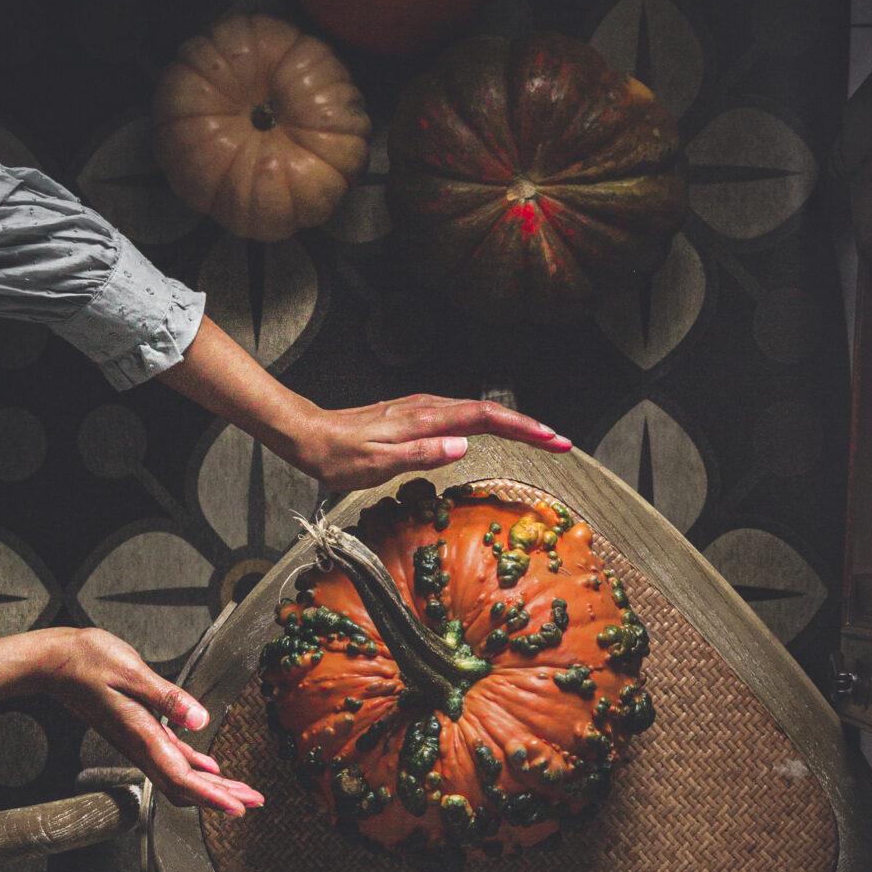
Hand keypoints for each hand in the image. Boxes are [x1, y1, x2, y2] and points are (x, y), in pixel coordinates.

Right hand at [0, 630, 264, 816]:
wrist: (53, 662)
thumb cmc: (86, 662)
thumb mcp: (131, 672)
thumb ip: (167, 697)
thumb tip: (200, 720)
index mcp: (141, 735)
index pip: (181, 778)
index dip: (211, 796)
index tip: (237, 807)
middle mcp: (140, 744)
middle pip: (184, 784)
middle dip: (220, 797)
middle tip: (253, 802)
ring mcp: (138, 740)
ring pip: (179, 775)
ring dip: (211, 785)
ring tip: (240, 790)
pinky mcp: (137, 730)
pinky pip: (170, 757)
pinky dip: (194, 767)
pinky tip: (210, 767)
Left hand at [286, 394, 574, 494]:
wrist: (309, 436)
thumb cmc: (339, 456)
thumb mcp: (377, 464)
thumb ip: (422, 453)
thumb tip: (464, 445)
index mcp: (426, 419)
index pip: (486, 419)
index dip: (524, 429)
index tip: (554, 440)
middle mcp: (429, 408)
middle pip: (491, 412)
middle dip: (530, 427)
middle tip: (561, 443)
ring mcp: (423, 410)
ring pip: (479, 412)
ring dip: (513, 425)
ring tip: (541, 440)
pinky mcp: (417, 416)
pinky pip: (464, 416)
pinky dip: (490, 425)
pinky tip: (496, 433)